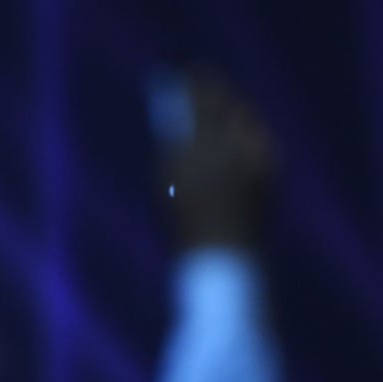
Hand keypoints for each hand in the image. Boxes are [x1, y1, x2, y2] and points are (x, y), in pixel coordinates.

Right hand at [163, 73, 274, 247]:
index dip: (194, 83)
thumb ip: (173, 144)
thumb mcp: (167, 178)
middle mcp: (230, 143)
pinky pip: (258, 137)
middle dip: (215, 91)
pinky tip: (241, 136)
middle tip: (207, 83)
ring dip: (233, 110)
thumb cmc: (182, 219)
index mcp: (198, 146)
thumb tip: (178, 116)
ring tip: (223, 109)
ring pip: (245, 118)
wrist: (220, 251)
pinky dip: (247, 133)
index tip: (187, 73)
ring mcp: (254, 154)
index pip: (198, 100)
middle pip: (226, 103)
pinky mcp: (271, 165)